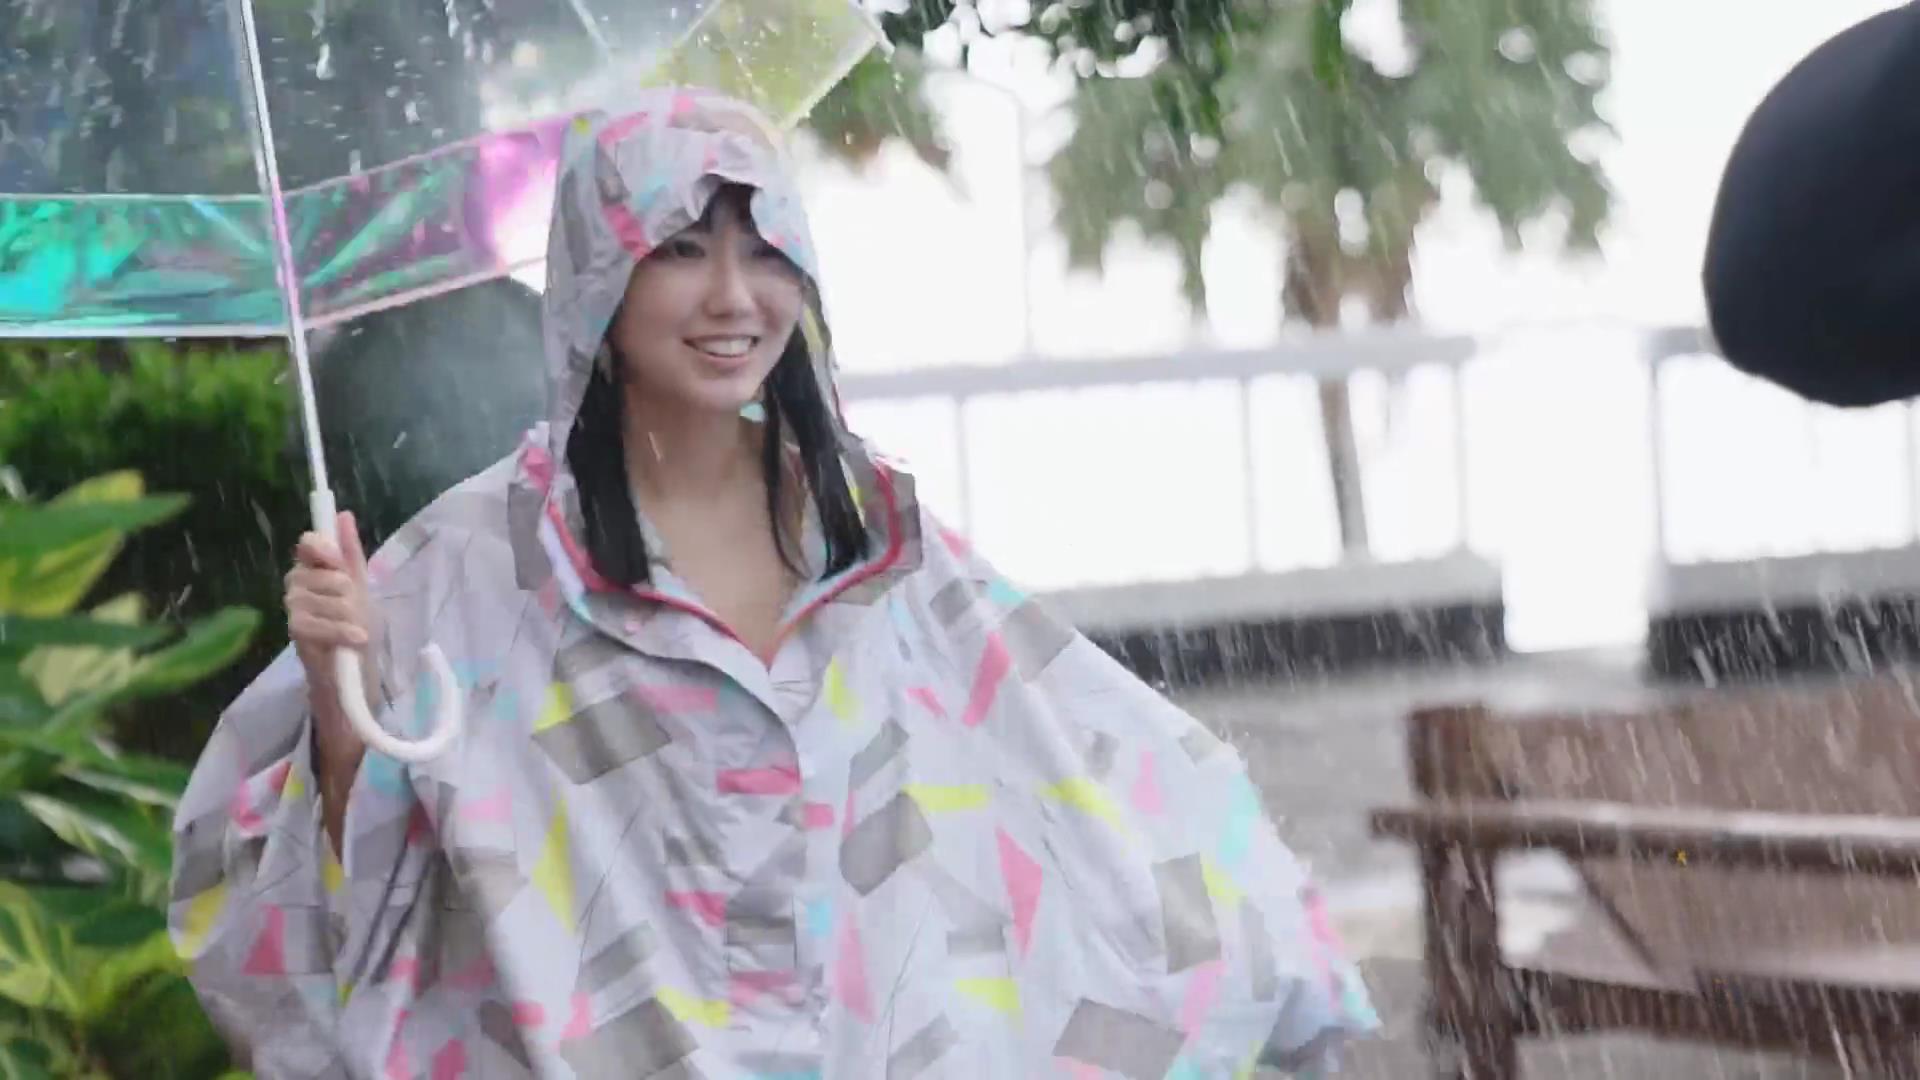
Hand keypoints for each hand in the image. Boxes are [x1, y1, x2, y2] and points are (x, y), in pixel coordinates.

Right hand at [285, 510, 379, 779]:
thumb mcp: (361, 587)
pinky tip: (356, 640)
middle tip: (357, 613)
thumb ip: (351, 553)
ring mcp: (293, 613)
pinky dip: (341, 631)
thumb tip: (343, 514)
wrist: (355, 675)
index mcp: (312, 571)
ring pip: (324, 598)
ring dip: (349, 616)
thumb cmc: (357, 628)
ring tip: (357, 631)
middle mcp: (296, 588)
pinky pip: (315, 624)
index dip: (323, 549)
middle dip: (349, 593)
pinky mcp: (296, 638)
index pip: (309, 544)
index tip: (336, 561)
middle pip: (324, 573)